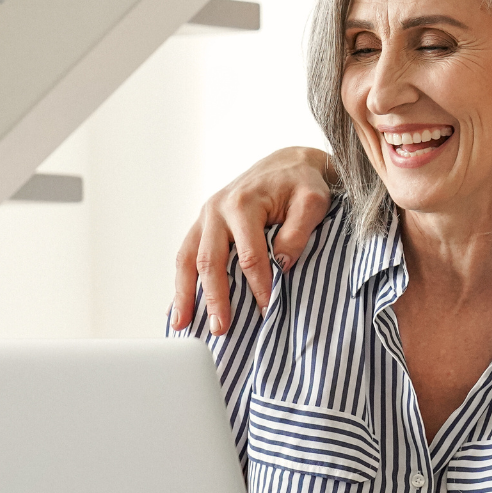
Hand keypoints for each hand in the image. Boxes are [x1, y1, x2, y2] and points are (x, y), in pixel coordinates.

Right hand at [170, 147, 335, 334]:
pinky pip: (186, 256)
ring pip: (188, 259)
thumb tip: (282, 264)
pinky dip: (181, 282)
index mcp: (243, 202)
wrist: (287, 163)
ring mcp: (206, 217)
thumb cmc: (302, 183)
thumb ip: (299, 231)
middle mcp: (217, 209)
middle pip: (210, 260)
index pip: (248, 253)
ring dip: (185, 293)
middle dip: (215, 297)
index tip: (267, 309)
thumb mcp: (312, 201)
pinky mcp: (203, 225)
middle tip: (220, 328)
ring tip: (182, 324)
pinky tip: (178, 307)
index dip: (258, 284)